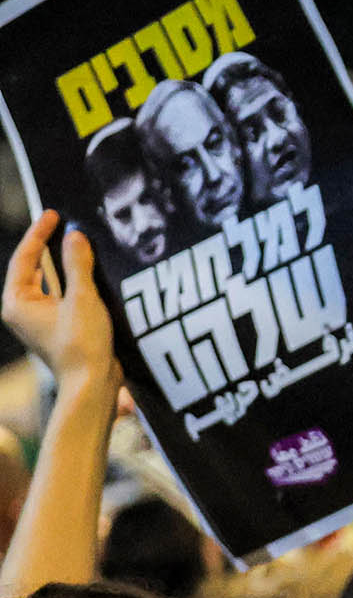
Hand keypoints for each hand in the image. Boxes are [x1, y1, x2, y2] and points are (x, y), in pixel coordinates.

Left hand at [3, 211, 117, 386]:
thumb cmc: (81, 343)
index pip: (24, 259)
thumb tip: (74, 235)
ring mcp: (39, 320)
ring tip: (78, 244)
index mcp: (17, 302)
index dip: (38, 233)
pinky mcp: (58, 327)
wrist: (91, 383)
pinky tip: (89, 273)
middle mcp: (22, 311)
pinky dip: (72, 281)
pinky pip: (61, 295)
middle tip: (63, 224)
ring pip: (48, 282)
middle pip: (32, 269)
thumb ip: (77, 264)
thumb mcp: (82, 297)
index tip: (53, 214)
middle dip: (47, 247)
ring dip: (62, 264)